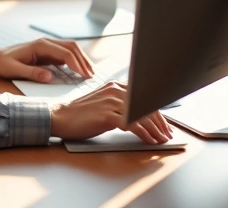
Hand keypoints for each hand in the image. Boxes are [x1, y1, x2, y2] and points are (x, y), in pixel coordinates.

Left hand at [0, 38, 94, 82]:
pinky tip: (80, 71)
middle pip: (72, 47)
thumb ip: (32, 73)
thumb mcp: (14, 71)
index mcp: (40, 46)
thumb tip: (50, 77)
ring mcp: (48, 46)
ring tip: (90, 73)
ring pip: (71, 48)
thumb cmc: (3, 64)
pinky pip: (66, 54)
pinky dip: (76, 60)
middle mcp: (46, 43)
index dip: (77, 64)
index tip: (85, 76)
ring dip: (82, 59)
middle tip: (92, 76)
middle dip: (84, 61)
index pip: (65, 53)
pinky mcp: (48, 52)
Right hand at [49, 82, 172, 143]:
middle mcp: (116, 91)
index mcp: (116, 86)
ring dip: (155, 130)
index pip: (144, 97)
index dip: (157, 112)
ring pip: (142, 116)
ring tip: (161, 139)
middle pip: (146, 105)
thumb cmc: (80, 114)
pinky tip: (148, 140)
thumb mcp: (103, 104)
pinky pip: (133, 125)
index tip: (164, 124)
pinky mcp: (108, 115)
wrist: (61, 117)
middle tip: (167, 134)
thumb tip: (139, 118)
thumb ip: (120, 105)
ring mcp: (112, 102)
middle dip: (160, 122)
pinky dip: (144, 134)